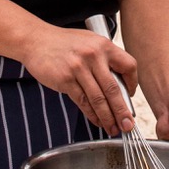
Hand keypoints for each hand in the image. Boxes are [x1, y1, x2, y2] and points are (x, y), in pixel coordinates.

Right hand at [21, 25, 139, 136]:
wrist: (36, 40)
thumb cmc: (64, 43)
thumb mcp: (90, 42)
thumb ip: (105, 59)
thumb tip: (121, 86)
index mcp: (104, 45)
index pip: (129, 66)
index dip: (133, 84)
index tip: (130, 96)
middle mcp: (93, 55)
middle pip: (114, 89)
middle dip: (123, 111)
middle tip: (128, 125)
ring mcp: (78, 68)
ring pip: (98, 99)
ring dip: (108, 117)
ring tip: (113, 128)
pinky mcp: (65, 79)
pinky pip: (82, 101)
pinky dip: (92, 114)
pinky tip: (97, 121)